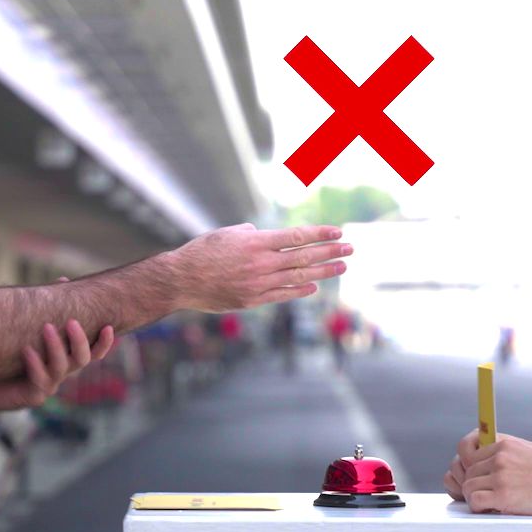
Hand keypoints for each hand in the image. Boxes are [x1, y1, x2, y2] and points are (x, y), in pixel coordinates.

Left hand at [0, 320, 114, 413]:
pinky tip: (27, 351)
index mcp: (66, 359)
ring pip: (61, 368)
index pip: (93, 352)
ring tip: (46, 327)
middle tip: (71, 321)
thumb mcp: (30, 330)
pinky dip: (35, 364)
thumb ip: (48, 310)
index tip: (108, 326)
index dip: (104, 343)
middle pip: (82, 359)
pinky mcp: (33, 395)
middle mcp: (62, 373)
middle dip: (79, 340)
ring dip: (56, 347)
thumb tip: (64, 279)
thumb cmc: (11, 355)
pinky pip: (39, 380)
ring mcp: (49, 386)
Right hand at [171, 224, 351, 311]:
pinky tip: (314, 286)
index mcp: (256, 242)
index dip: (320, 234)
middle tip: (350, 249)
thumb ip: (251, 234)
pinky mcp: (252, 300)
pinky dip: (300, 290)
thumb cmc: (202, 252)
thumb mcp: (227, 234)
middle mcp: (261, 262)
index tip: (338, 232)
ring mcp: (258, 283)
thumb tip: (265, 234)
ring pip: (298, 277)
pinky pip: (282, 295)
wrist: (181, 280)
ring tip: (341, 267)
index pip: (297, 237)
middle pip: (304, 257)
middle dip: (330, 252)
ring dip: (323, 272)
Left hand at [457, 440, 531, 515]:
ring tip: (492, 505)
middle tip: (489, 498)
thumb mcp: (527, 454)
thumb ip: (505, 458)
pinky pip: (474, 501)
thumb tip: (484, 472)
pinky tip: (492, 509)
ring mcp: (501, 475)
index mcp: (505, 445)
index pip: (471, 456)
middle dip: (475, 487)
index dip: (475, 473)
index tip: (483, 483)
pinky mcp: (503, 494)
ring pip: (468, 487)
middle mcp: (500, 457)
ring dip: (475, 498)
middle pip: (468, 473)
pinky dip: (479, 508)